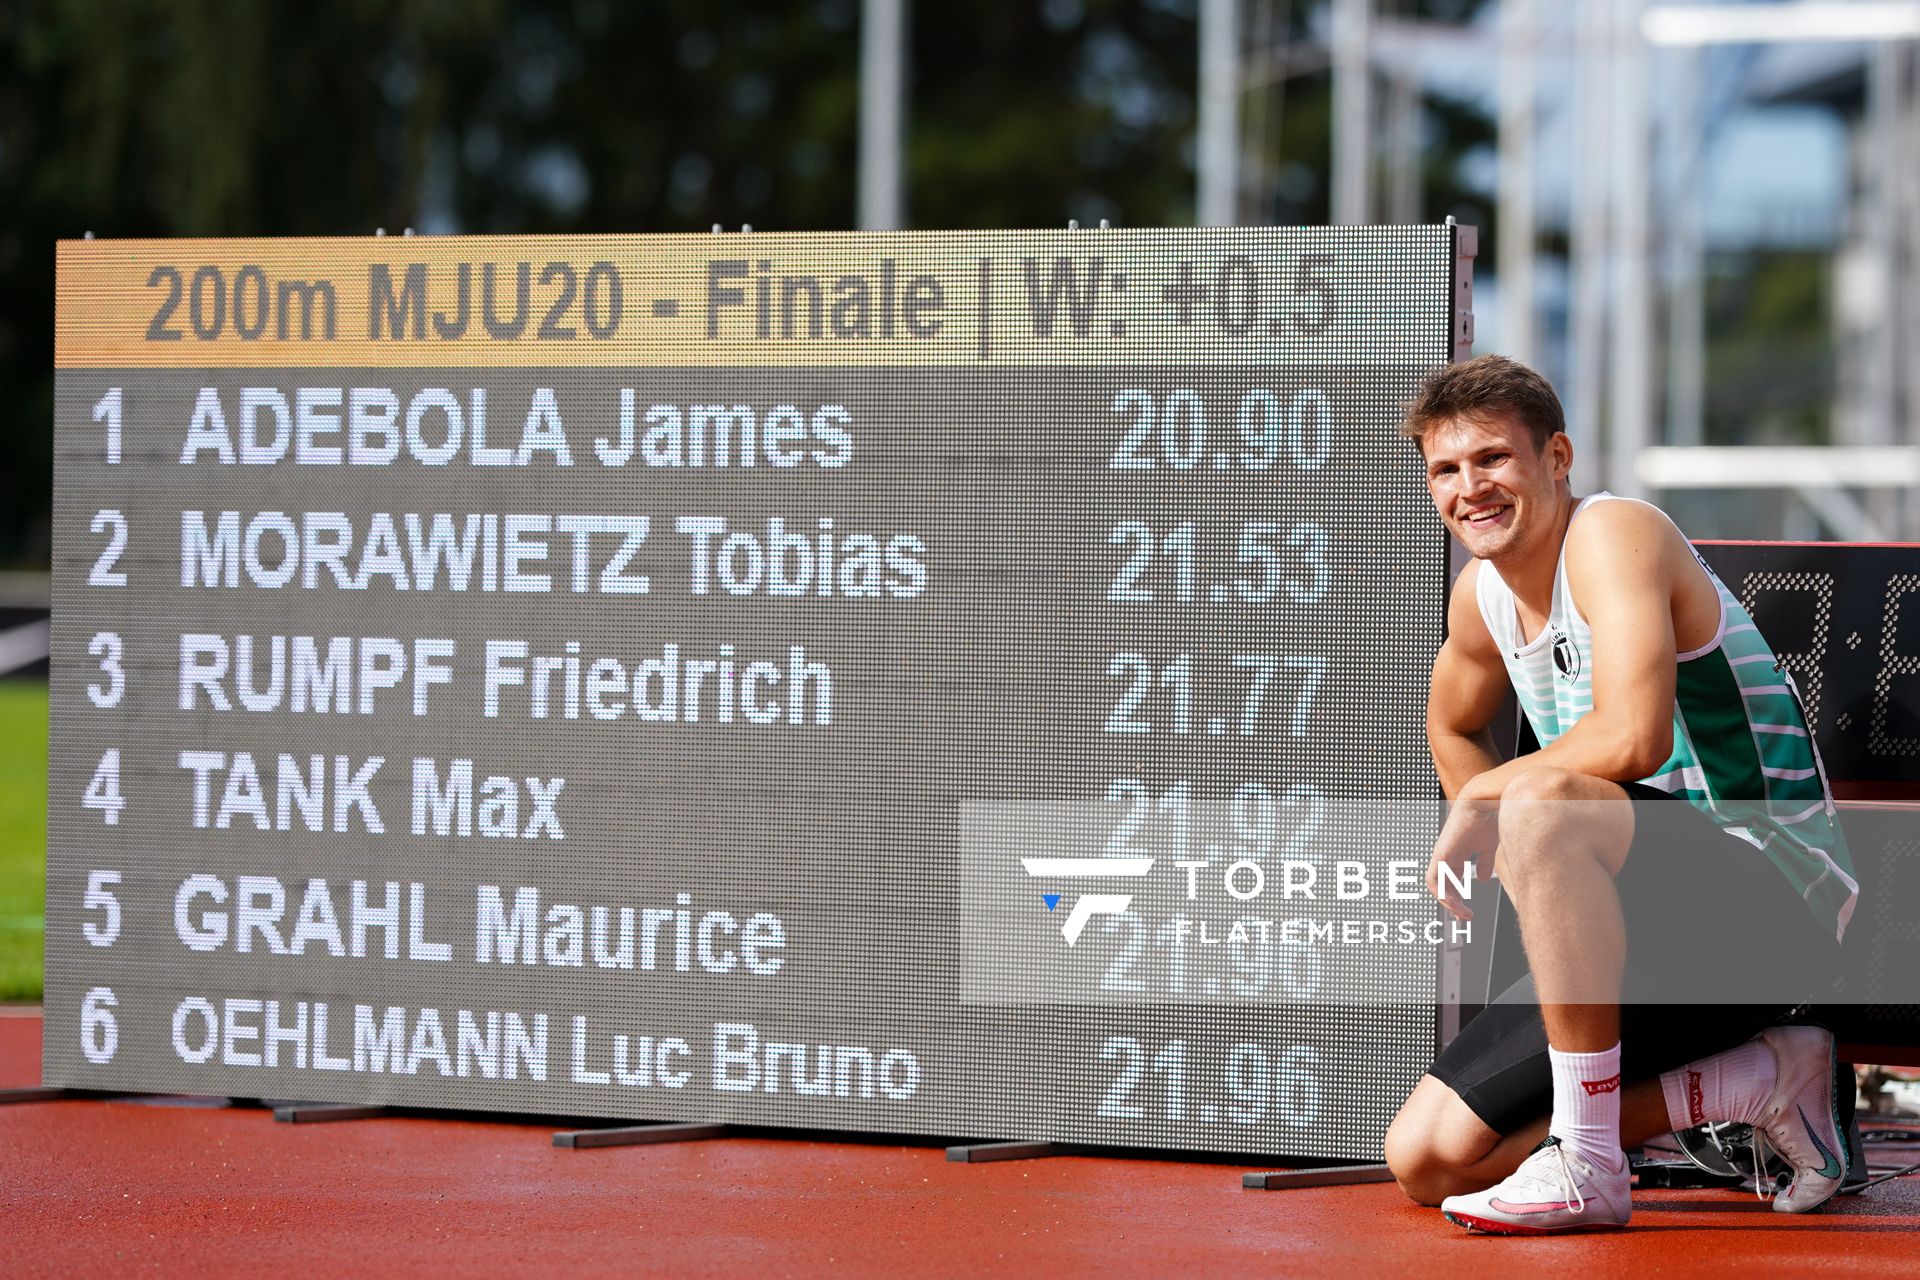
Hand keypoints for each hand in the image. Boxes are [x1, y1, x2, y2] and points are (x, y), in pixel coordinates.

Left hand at [1427, 793, 1498, 921]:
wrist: (1485, 801)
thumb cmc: (1488, 818)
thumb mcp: (1488, 846)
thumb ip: (1484, 862)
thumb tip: (1483, 879)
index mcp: (1458, 853)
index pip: (1452, 879)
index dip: (1458, 895)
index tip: (1467, 911)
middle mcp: (1447, 855)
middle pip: (1444, 885)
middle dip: (1453, 903)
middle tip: (1464, 917)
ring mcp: (1442, 855)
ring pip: (1437, 885)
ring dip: (1450, 902)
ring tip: (1462, 914)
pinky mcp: (1441, 855)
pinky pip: (1435, 880)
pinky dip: (1443, 894)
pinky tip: (1456, 902)